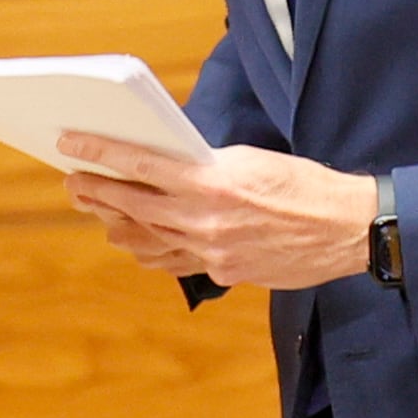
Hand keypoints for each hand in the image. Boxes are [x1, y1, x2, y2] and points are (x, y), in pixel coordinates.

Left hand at [59, 133, 377, 289]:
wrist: (346, 229)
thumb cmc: (306, 185)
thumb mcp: (254, 160)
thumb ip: (208, 166)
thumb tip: (173, 168)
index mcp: (212, 182)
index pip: (140, 165)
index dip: (99, 153)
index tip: (71, 145)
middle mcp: (205, 220)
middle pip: (133, 206)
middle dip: (97, 192)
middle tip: (73, 182)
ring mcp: (212, 252)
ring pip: (148, 239)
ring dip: (117, 224)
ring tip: (99, 210)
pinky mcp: (225, 272)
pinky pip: (175, 262)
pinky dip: (150, 251)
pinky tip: (137, 243)